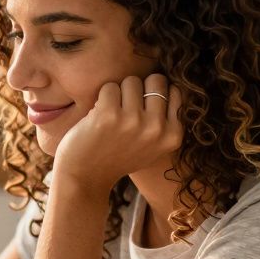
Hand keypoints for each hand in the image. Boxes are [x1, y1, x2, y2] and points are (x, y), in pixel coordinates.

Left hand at [52, 73, 181, 192]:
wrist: (86, 177)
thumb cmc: (118, 158)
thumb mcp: (154, 146)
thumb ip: (166, 120)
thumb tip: (171, 85)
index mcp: (173, 135)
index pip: (174, 91)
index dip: (155, 96)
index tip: (142, 113)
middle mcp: (157, 128)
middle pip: (155, 81)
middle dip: (140, 90)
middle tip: (126, 109)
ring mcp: (133, 121)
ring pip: (131, 81)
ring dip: (119, 94)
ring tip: (112, 116)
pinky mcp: (108, 115)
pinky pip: (109, 87)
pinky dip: (101, 98)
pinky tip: (98, 117)